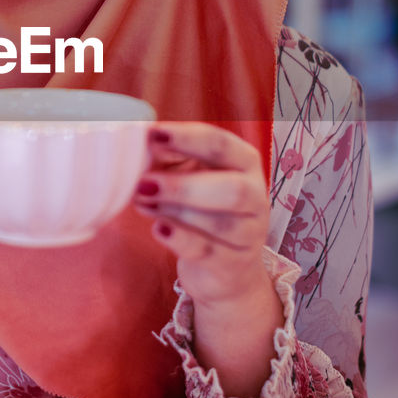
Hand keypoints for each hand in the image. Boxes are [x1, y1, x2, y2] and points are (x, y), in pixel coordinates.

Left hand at [134, 121, 270, 306]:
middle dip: (183, 186)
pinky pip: (209, 251)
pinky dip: (181, 239)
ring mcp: (250, 233)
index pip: (221, 144)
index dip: (187, 138)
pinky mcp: (235, 264)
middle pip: (232, 190)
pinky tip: (158, 229)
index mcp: (243, 161)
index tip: (153, 134)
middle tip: (143, 183)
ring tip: (142, 203)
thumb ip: (167, 156)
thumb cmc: (199, 206)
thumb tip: (143, 142)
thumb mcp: (185, 174)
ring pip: (221, 223)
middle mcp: (255, 195)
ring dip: (176, 212)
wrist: (222, 264)